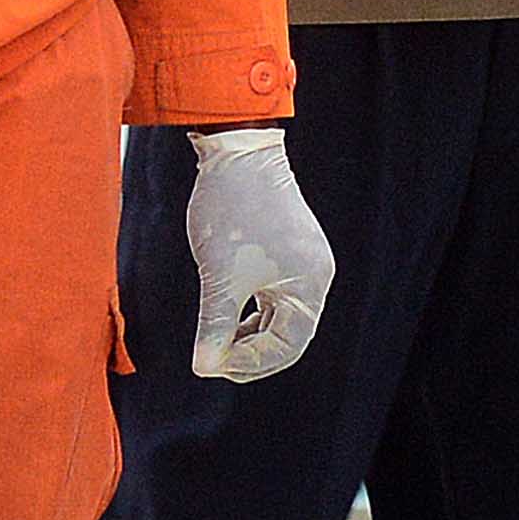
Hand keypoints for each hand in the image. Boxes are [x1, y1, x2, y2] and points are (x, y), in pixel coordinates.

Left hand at [179, 125, 335, 384]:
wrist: (237, 151)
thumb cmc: (231, 211)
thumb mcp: (220, 276)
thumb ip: (215, 325)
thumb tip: (203, 368)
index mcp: (309, 286)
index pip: (288, 346)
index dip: (250, 363)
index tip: (212, 365)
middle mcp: (316, 277)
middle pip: (289, 336)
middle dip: (251, 353)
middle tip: (213, 362)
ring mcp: (304, 264)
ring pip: (281, 317)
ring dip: (250, 335)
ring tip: (217, 341)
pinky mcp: (289, 252)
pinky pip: (276, 296)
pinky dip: (253, 312)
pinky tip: (227, 316)